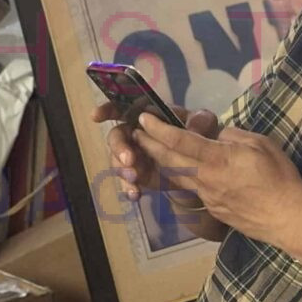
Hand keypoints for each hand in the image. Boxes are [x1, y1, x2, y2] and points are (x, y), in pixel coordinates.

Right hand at [91, 101, 218, 204]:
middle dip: (119, 148)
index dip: (108, 109)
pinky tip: (135, 195)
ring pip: (118, 160)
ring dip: (123, 171)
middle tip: (129, 160)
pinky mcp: (139, 174)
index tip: (96, 117)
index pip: (124, 106)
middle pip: (117, 136)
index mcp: (149, 114)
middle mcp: (136, 132)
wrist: (203, 166)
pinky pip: (127, 180)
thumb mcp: (205, 123)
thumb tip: (191, 127)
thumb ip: (201, 121)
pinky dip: (129, 187)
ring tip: (134, 180)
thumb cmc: (199, 135)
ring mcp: (136, 154)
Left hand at [133, 117, 301, 242]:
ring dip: (159, 162)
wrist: (287, 218)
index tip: (144, 118)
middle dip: (149, 145)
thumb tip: (217, 136)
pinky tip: (178, 172)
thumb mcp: (259, 143)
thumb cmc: (278, 177)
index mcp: (216, 159)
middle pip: (169, 160)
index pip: (179, 141)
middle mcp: (205, 179)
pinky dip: (178, 178)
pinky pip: (189, 191)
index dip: (158, 129)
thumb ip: (233, 136)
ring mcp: (207, 198)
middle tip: (135, 132)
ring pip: (175, 177)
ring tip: (149, 150)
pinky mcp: (212, 210)